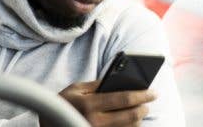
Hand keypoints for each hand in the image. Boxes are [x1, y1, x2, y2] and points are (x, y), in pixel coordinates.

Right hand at [41, 81, 155, 126]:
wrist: (49, 124)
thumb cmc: (63, 103)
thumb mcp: (76, 89)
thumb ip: (96, 84)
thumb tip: (120, 80)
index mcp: (89, 104)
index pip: (123, 99)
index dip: (142, 95)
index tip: (153, 92)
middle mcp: (95, 121)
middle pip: (131, 116)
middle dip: (144, 108)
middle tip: (148, 102)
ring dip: (138, 119)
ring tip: (138, 111)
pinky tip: (130, 121)